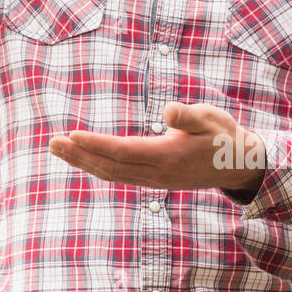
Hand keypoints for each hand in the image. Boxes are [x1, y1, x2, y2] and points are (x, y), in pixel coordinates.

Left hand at [48, 102, 266, 194]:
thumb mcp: (211, 118)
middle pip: (111, 166)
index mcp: (168, 157)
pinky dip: (97, 167)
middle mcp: (157, 173)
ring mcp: (154, 181)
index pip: (123, 151)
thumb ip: (188, 116)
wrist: (239, 164)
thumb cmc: (223, 135)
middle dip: (80, 155)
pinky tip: (83, 159)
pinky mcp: (154, 181)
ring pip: (112, 174)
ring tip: (58, 149)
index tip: (72, 134)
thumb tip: (168, 111)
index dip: (96, 144)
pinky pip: (120, 175)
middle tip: (52, 143)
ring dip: (83, 162)